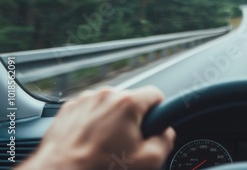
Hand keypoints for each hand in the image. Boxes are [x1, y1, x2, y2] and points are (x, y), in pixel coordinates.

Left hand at [18, 86, 175, 169]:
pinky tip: (91, 142)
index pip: (156, 94)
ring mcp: (85, 100)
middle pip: (131, 100)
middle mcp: (105, 95)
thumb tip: (165, 133)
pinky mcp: (69, 108)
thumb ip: (166, 140)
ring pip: (109, 105)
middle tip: (127, 142)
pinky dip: (93, 123)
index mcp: (127, 103)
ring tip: (105, 144)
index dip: (158, 111)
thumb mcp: (148, 161)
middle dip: (133, 119)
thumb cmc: (99, 167)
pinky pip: (90, 110)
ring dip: (112, 120)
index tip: (153, 125)